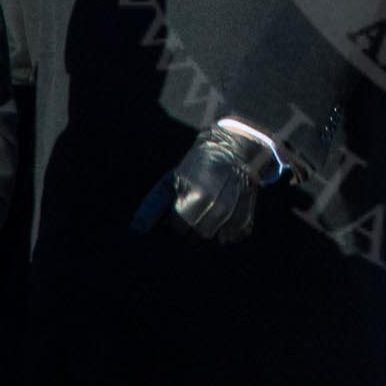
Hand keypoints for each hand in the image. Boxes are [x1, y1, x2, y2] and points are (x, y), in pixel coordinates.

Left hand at [130, 126, 280, 241]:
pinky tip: (223, 215)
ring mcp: (233, 214)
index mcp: (196, 198)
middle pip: (195, 237)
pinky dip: (226, 230)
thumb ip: (155, 204)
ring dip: (208, 228)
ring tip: (208, 211)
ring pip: (213, 236)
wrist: (237, 149)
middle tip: (194, 211)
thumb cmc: (201, 162)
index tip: (178, 211)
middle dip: (190, 227)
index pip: (177, 228)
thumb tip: (138, 228)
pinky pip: (231, 236)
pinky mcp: (246, 217)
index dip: (175, 220)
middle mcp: (216, 209)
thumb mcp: (175, 177)